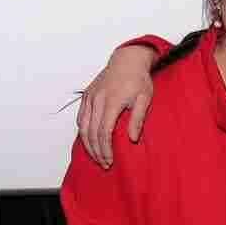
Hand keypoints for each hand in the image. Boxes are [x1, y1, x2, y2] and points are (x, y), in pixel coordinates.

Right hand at [78, 45, 158, 167]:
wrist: (127, 60)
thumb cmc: (138, 80)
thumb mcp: (144, 98)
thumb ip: (138, 119)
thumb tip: (132, 139)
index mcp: (112, 101)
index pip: (104, 132)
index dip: (106, 149)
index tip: (110, 161)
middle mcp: (97, 100)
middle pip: (92, 133)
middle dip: (97, 151)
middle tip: (104, 164)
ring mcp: (90, 97)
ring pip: (83, 127)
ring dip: (88, 145)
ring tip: (96, 157)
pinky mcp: (86, 96)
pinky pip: (81, 118)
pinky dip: (83, 132)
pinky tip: (89, 142)